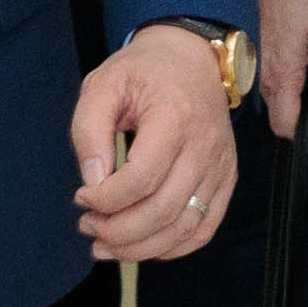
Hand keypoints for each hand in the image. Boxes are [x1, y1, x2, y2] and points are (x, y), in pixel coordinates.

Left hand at [70, 27, 242, 259]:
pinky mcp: (226, 179)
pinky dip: (173, 247)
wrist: (191, 58)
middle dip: (117, 231)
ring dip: (141, 248)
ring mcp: (220, 166)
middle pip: (163, 211)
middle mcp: (204, 147)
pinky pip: (205, 228)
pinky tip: (143, 246)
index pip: (141, 179)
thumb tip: (93, 183)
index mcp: (174, 118)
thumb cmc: (143, 71)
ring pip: (185, 228)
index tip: (81, 197)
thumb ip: (88, 132)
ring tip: (106, 245)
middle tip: (87, 226)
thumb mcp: (102, 85)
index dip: (105, 200)